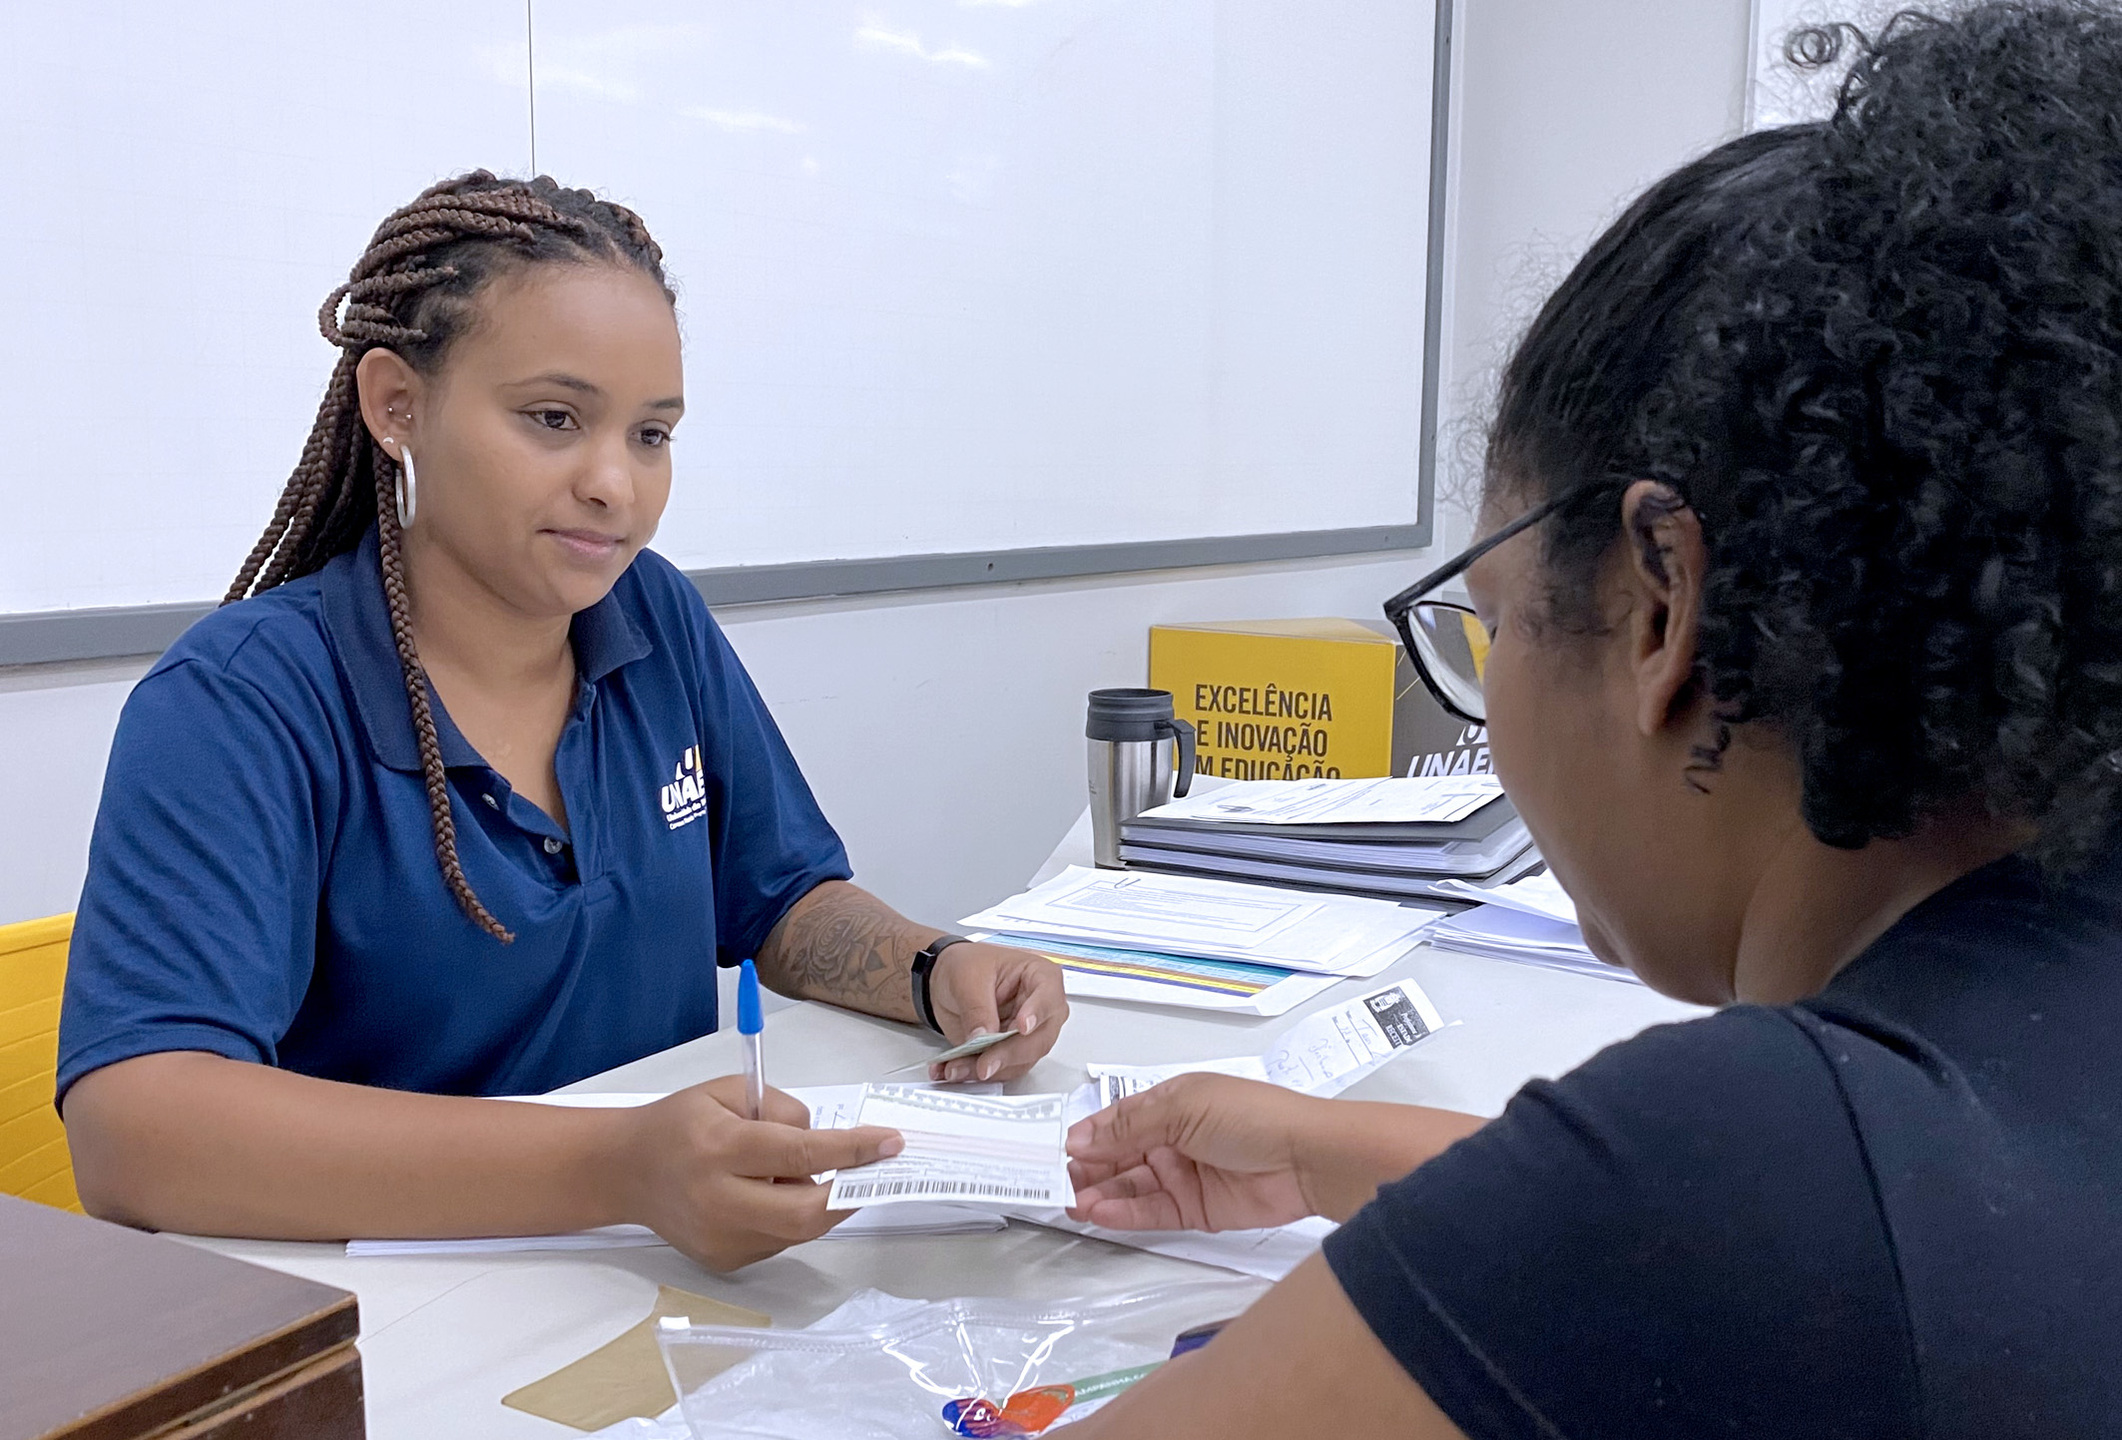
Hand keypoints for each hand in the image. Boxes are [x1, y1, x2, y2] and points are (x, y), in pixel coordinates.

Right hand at [617, 1075, 901, 1271]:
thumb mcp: (728, 1092)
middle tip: (870, 1167)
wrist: (626, 1171)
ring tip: (801, 1173)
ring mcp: (721, 1240)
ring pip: (798, 1231)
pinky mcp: (725, 1261)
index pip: (799, 1154)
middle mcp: (719, 1201)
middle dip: (849, 1191)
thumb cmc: (678, 1124)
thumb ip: (783, 1110)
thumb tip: (826, 1142)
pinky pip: (780, 1241)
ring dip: (820, 1202)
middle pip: (806, 1213)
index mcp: (719, 1150)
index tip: (890, 1143)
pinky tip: (772, 1193)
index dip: (853, 1151)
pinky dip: (793, 1217)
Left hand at [926, 942, 1068, 1081]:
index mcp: (1039, 976)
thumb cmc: (966, 965)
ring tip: (957, 1067)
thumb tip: (984, 1037)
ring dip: (988, 1069)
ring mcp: (1027, 1034)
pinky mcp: (1010, 1051)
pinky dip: (976, 1073)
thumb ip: (977, 1008)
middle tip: (985, 1064)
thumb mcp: (967, 978)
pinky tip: (955, 1069)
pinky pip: (1000, 1069)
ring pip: (1020, 1061)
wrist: (946, 979)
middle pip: (1039, 1039)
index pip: (1049, 996)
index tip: (1021, 1028)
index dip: (1038, 1013)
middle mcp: (1041, 1009)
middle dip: (1009, 1055)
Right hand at [1064, 1073, 1323, 1231]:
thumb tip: (1080, 1136)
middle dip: (1086, 1168)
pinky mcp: (1194, 1210)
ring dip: (1099, 1193)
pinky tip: (1098, 1212)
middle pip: (1119, 1156)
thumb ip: (1128, 1125)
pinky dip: (1123, 1213)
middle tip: (1054, 1182)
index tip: (1054, 1150)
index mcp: (1170, 1104)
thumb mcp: (1184, 1107)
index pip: (1117, 1121)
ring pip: (1130, 1187)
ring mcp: (1182, 1176)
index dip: (1087, 1135)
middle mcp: (1173, 1139)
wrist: (1307, 1159)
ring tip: (1070, 1201)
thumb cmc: (1251, 1116)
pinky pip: (1150, 1212)